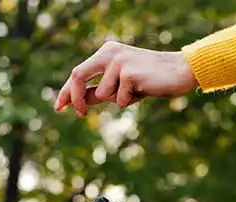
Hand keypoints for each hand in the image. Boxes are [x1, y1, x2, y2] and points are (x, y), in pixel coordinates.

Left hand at [55, 41, 196, 116]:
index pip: (79, 73)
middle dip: (75, 98)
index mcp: (105, 53)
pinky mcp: (128, 72)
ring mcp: (118, 61)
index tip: (59, 107)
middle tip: (79, 114)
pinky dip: (129, 102)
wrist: (177, 72)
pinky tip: (143, 91)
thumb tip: (79, 102)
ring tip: (135, 92)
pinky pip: (120, 100)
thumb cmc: (148, 81)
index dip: (67, 91)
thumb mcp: (120, 87)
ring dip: (117, 101)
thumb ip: (100, 91)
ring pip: (103, 94)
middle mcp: (109, 53)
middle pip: (78, 76)